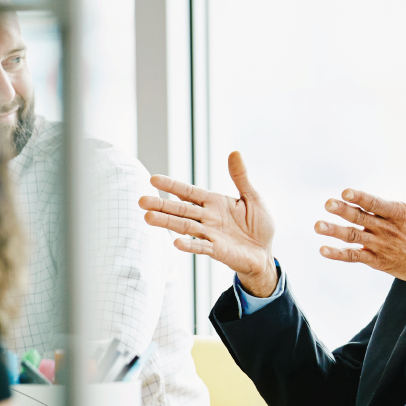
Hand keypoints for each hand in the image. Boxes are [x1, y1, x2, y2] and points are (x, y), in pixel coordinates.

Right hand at [139, 151, 278, 295]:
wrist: (265, 253)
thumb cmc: (259, 225)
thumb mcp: (253, 197)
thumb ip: (241, 177)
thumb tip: (235, 152)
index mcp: (214, 202)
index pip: (189, 192)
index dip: (172, 186)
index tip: (153, 179)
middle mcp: (208, 218)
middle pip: (180, 210)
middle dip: (161, 205)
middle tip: (141, 201)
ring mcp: (211, 234)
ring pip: (185, 227)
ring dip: (167, 223)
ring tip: (148, 218)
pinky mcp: (217, 250)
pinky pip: (202, 247)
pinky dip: (190, 245)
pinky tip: (176, 243)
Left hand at [316, 155, 405, 299]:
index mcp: (399, 214)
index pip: (375, 204)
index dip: (360, 198)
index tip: (346, 192)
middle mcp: (387, 230)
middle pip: (361, 219)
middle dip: (343, 211)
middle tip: (328, 204)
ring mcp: (381, 247)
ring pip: (354, 237)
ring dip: (335, 232)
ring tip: (318, 226)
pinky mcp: (378, 262)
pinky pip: (355, 257)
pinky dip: (339, 254)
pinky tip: (324, 249)